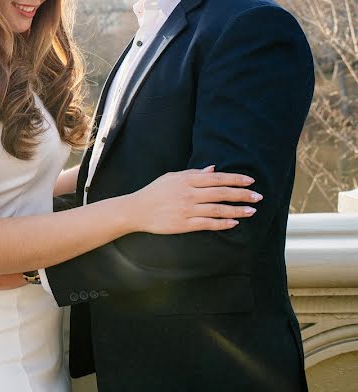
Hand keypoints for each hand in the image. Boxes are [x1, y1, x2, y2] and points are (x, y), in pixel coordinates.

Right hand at [129, 166, 260, 234]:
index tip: (250, 181)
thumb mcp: (171, 177)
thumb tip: (214, 170)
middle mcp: (189, 194)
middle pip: (221, 193)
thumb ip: (193, 173)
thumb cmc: (154, 192)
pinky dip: (223, 223)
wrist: (137, 210)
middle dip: (242, 194)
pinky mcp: (184, 224)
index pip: (216, 178)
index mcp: (186, 180)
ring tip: (252, 210)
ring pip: (218, 209)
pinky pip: (208, 224)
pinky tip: (234, 223)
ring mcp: (187, 210)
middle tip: (258, 196)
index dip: (235, 179)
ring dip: (237, 210)